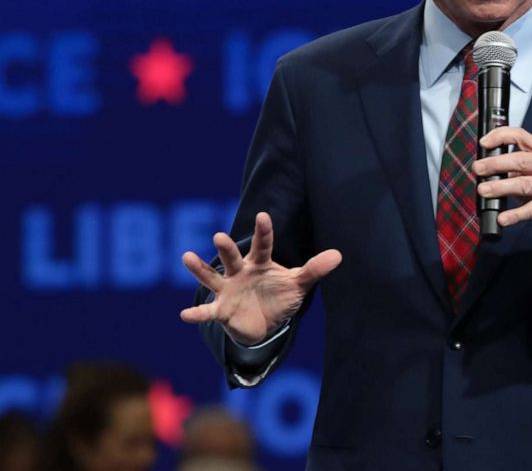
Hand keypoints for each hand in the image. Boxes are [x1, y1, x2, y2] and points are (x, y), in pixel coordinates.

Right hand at [179, 212, 341, 344]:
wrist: (265, 324)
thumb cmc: (280, 296)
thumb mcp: (298, 284)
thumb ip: (315, 269)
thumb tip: (339, 255)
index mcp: (260, 263)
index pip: (263, 245)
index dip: (263, 231)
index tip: (262, 216)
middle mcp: (241, 272)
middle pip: (233, 258)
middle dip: (226, 248)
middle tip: (218, 236)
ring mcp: (229, 290)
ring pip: (213, 278)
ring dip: (200, 269)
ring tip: (187, 257)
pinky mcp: (222, 310)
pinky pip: (208, 312)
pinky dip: (197, 313)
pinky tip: (184, 314)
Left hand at [473, 126, 531, 242]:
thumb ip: (515, 165)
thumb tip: (485, 168)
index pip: (521, 136)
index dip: (500, 136)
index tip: (483, 143)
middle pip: (520, 160)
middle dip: (495, 164)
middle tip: (478, 169)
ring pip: (523, 184)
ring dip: (500, 187)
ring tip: (483, 190)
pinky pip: (531, 209)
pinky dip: (515, 215)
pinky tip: (502, 218)